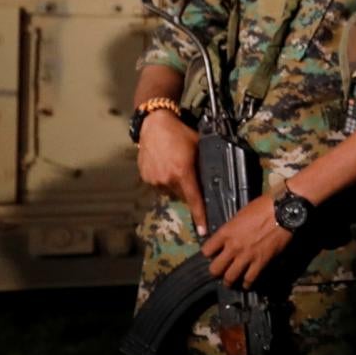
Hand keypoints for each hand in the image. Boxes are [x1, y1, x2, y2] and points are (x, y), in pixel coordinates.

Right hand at [136, 108, 207, 236]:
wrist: (154, 123)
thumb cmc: (180, 132)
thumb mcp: (198, 146)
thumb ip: (202, 165)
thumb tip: (211, 180)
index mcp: (183, 173)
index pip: (194, 200)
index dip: (200, 217)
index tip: (204, 231)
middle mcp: (167, 180)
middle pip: (182, 195)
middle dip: (187, 189)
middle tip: (188, 175)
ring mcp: (154, 180)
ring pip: (169, 191)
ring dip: (174, 184)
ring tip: (174, 166)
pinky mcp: (145, 177)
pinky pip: (158, 185)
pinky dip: (163, 180)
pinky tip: (164, 165)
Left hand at [198, 190, 292, 288]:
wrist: (282, 212)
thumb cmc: (262, 208)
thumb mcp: (239, 215)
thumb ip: (231, 229)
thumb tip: (228, 238)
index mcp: (225, 233)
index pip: (206, 251)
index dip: (209, 254)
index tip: (213, 255)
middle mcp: (232, 247)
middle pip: (215, 269)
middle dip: (216, 272)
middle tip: (220, 272)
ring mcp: (246, 256)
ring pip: (230, 278)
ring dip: (229, 281)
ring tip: (231, 282)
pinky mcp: (261, 262)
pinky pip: (249, 279)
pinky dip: (247, 284)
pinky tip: (246, 284)